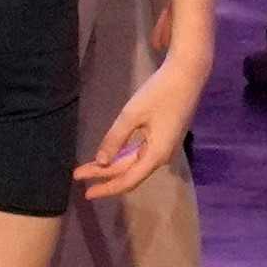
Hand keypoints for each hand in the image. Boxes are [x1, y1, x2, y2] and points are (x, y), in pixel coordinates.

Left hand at [82, 57, 201, 201]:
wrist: (189, 74)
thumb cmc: (160, 92)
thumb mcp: (132, 114)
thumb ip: (115, 140)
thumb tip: (100, 162)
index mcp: (156, 154)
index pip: (127, 181)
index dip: (106, 188)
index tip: (85, 193)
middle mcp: (162, 156)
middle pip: (130, 173)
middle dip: (104, 175)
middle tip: (78, 174)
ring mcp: (165, 147)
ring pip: (135, 163)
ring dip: (112, 166)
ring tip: (90, 167)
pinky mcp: (166, 138)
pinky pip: (142, 154)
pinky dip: (124, 157)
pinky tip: (111, 156)